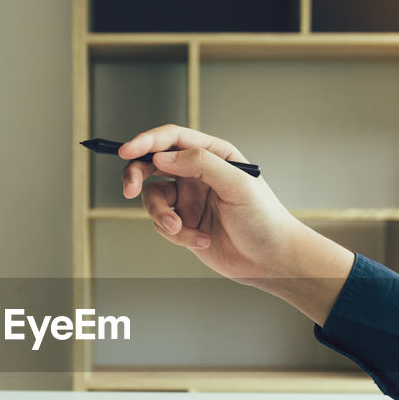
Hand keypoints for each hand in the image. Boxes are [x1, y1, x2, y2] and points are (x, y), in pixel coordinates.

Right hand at [119, 124, 353, 324]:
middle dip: (137, 175)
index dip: (146, 141)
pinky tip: (202, 242)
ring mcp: (189, 199)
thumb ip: (200, 164)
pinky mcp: (185, 224)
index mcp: (213, 154)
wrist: (272, 261)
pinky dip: (177, 234)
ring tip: (178, 229)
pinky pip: (163, 225)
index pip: (173, 138)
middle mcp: (197, 173)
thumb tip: (161, 157)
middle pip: (152, 163)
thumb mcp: (236, 184)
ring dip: (161, 215)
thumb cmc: (263, 218)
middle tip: (129, 190)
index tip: (126, 151)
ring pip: (153, 198)